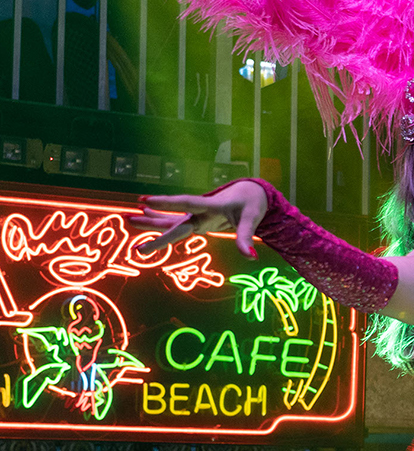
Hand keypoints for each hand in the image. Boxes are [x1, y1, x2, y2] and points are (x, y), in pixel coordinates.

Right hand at [131, 181, 267, 257]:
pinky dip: (159, 220)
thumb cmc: (251, 205)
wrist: (250, 193)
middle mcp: (200, 211)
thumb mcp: (251, 220)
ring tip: (126, 218)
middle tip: (127, 219)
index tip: (144, 201)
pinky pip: (175, 222)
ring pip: (170, 220)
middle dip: (151, 221)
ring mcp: (197, 216)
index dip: (166, 203)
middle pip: (173, 218)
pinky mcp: (197, 221)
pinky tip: (142, 216)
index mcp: (211, 206)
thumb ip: (246, 238)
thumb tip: (250, 257)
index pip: (186, 204)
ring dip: (149, 220)